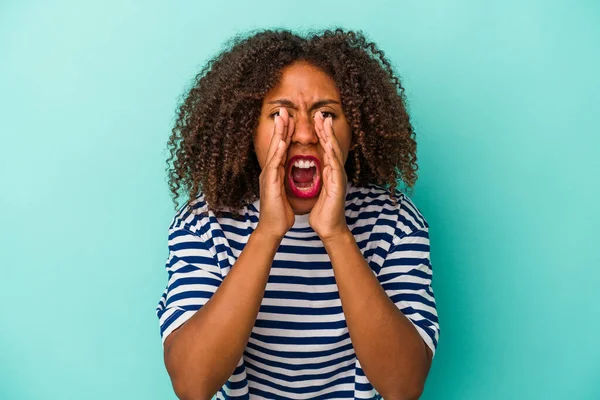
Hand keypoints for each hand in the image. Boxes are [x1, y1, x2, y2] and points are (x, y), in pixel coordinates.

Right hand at [256, 107, 294, 239]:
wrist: (273, 227)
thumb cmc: (280, 212)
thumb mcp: (285, 190)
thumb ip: (287, 178)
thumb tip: (290, 171)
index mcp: (275, 171)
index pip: (281, 148)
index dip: (285, 132)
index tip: (290, 118)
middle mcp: (270, 170)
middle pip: (276, 144)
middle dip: (280, 127)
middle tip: (283, 110)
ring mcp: (268, 175)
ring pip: (274, 150)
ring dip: (278, 134)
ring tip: (282, 119)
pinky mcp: (270, 183)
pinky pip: (274, 164)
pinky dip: (278, 152)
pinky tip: (282, 142)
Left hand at [309, 111, 349, 240]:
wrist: (329, 228)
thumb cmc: (323, 211)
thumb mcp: (319, 189)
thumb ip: (319, 176)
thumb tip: (318, 167)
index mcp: (329, 171)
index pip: (324, 148)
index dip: (320, 133)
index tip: (315, 119)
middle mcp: (335, 171)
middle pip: (330, 145)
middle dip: (325, 129)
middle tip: (320, 113)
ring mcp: (338, 177)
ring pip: (334, 152)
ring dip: (330, 136)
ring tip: (325, 122)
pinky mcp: (338, 185)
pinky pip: (335, 167)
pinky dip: (332, 155)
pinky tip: (329, 145)